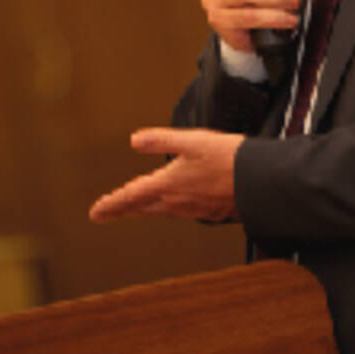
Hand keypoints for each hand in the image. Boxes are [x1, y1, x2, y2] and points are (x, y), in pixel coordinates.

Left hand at [89, 127, 243, 222]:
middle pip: (142, 207)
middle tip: (105, 213)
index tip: (96, 212)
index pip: (132, 196)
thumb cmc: (227, 157)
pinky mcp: (207, 211)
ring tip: (132, 209)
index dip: (112, 204)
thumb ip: (160, 140)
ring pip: (159, 211)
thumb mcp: (191, 140)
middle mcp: (176, 201)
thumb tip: (134, 140)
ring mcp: (192, 208)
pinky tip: (169, 206)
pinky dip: (165, 210)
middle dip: (122, 209)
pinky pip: (177, 213)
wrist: (258, 181)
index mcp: (168, 183)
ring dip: (142, 210)